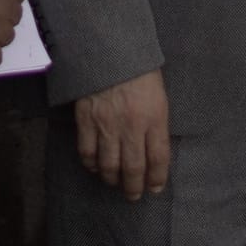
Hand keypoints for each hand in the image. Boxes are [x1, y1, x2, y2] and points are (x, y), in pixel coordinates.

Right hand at [75, 69, 170, 200]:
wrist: (108, 50)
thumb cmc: (139, 70)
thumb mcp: (158, 94)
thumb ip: (157, 121)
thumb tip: (154, 150)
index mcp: (155, 117)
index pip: (159, 157)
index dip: (157, 178)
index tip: (155, 188)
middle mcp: (131, 126)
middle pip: (133, 168)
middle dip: (134, 187)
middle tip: (134, 195)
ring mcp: (107, 125)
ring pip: (109, 165)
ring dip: (113, 180)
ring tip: (116, 184)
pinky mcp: (86, 122)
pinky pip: (87, 153)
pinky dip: (91, 165)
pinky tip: (96, 167)